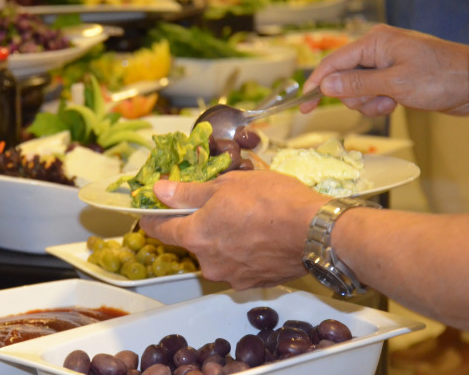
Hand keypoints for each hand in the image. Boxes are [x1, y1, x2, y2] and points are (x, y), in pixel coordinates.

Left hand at [138, 170, 328, 289]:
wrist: (317, 233)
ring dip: (223, 237)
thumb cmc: (272, 202)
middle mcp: (208, 262)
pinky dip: (242, 250)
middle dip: (200, 223)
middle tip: (220, 203)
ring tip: (247, 217)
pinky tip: (260, 235)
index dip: (152, 217)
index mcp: (195, 235)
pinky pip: (238, 263)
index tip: (150, 209)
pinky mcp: (253, 283)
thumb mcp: (226, 185)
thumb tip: (159, 191)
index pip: (159, 229)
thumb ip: (188, 192)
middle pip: (192, 240)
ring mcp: (231, 276)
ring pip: (216, 252)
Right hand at [299, 24, 468, 116]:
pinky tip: (395, 104)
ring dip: (369, 102)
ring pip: (356, 90)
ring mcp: (384, 64)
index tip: (304, 104)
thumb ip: (357, 85)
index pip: (333, 62)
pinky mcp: (392, 77)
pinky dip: (378, 103)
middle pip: (343, 78)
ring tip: (391, 103)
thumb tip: (325, 86)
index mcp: (374, 42)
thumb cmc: (439, 77)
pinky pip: (371, 94)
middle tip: (377, 100)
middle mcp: (376, 50)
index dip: (317, 83)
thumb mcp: (395, 83)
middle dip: (355, 96)